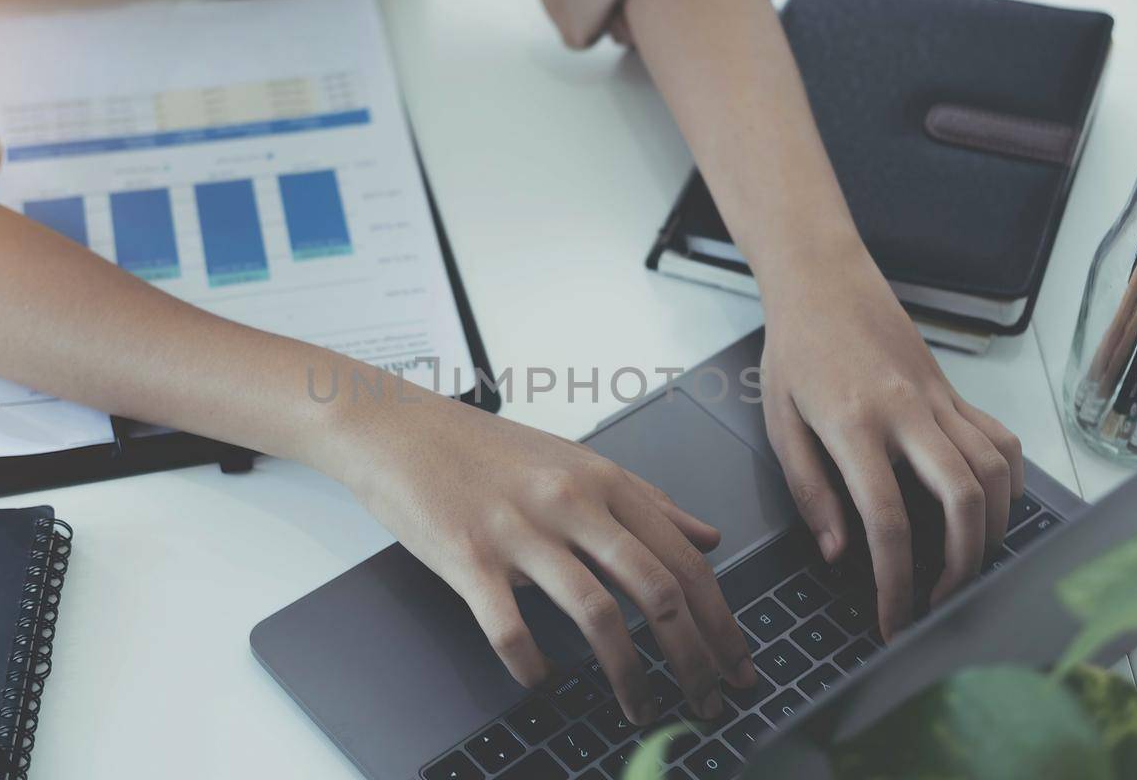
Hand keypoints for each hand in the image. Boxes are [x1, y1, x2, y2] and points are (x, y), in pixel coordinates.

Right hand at [337, 388, 756, 725]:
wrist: (398, 427)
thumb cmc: (486, 450)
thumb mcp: (578, 462)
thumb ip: (648, 501)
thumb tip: (709, 537)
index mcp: (603, 481)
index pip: (684, 558)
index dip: (721, 619)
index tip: (738, 663)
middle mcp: (570, 503)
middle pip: (656, 588)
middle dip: (694, 656)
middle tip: (709, 701)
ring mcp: (520, 531)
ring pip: (596, 614)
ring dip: (628, 675)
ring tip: (640, 709)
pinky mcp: (468, 557)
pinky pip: (510, 627)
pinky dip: (532, 666)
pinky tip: (542, 682)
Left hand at [757, 244, 1022, 639]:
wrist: (824, 281)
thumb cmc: (795, 351)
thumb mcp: (780, 422)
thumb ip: (809, 490)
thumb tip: (839, 552)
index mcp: (853, 424)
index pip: (887, 520)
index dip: (894, 582)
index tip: (891, 620)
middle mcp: (906, 412)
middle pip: (963, 499)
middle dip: (962, 565)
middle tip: (941, 603)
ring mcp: (938, 399)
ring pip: (994, 471)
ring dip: (992, 530)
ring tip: (966, 566)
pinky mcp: (955, 392)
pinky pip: (1001, 440)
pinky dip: (1009, 483)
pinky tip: (991, 510)